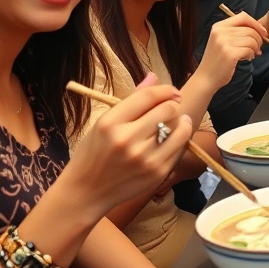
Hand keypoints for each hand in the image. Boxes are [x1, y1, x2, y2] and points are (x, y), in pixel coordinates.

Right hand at [63, 77, 191, 216]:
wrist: (86, 191)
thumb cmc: (94, 153)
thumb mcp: (104, 123)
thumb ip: (132, 100)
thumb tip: (153, 76)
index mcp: (110, 123)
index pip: (148, 96)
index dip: (165, 89)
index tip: (172, 91)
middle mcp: (127, 140)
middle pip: (166, 110)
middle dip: (172, 105)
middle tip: (171, 108)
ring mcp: (144, 158)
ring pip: (179, 129)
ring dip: (182, 121)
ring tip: (179, 121)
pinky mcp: (156, 172)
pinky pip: (180, 148)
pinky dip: (181, 140)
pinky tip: (173, 138)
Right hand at [197, 12, 266, 87]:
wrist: (206, 78)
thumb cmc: (218, 60)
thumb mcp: (223, 41)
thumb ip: (237, 33)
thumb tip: (260, 31)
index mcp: (219, 26)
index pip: (243, 16)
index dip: (256, 24)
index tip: (263, 33)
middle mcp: (220, 32)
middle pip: (250, 30)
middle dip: (258, 40)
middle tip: (256, 49)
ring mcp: (224, 42)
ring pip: (252, 40)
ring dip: (255, 48)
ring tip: (250, 54)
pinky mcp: (229, 53)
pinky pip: (249, 50)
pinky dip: (251, 55)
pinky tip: (246, 59)